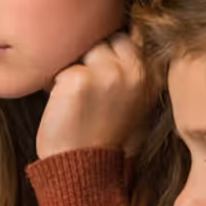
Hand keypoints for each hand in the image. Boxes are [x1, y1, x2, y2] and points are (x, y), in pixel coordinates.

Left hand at [34, 31, 156, 159]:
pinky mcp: (78, 79)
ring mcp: (107, 72)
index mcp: (152, 74)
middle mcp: (134, 70)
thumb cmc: (106, 139)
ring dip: (72, 66)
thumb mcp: (135, 101)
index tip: (100, 65)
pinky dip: (53, 83)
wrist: (86, 171)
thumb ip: (132, 70)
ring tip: (73, 96)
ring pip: (82, 48)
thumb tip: (120, 37)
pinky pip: (59, 66)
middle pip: (105, 37)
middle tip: (85, 86)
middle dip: (92, 54)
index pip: (129, 34)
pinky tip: (60, 104)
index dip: (110, 47)